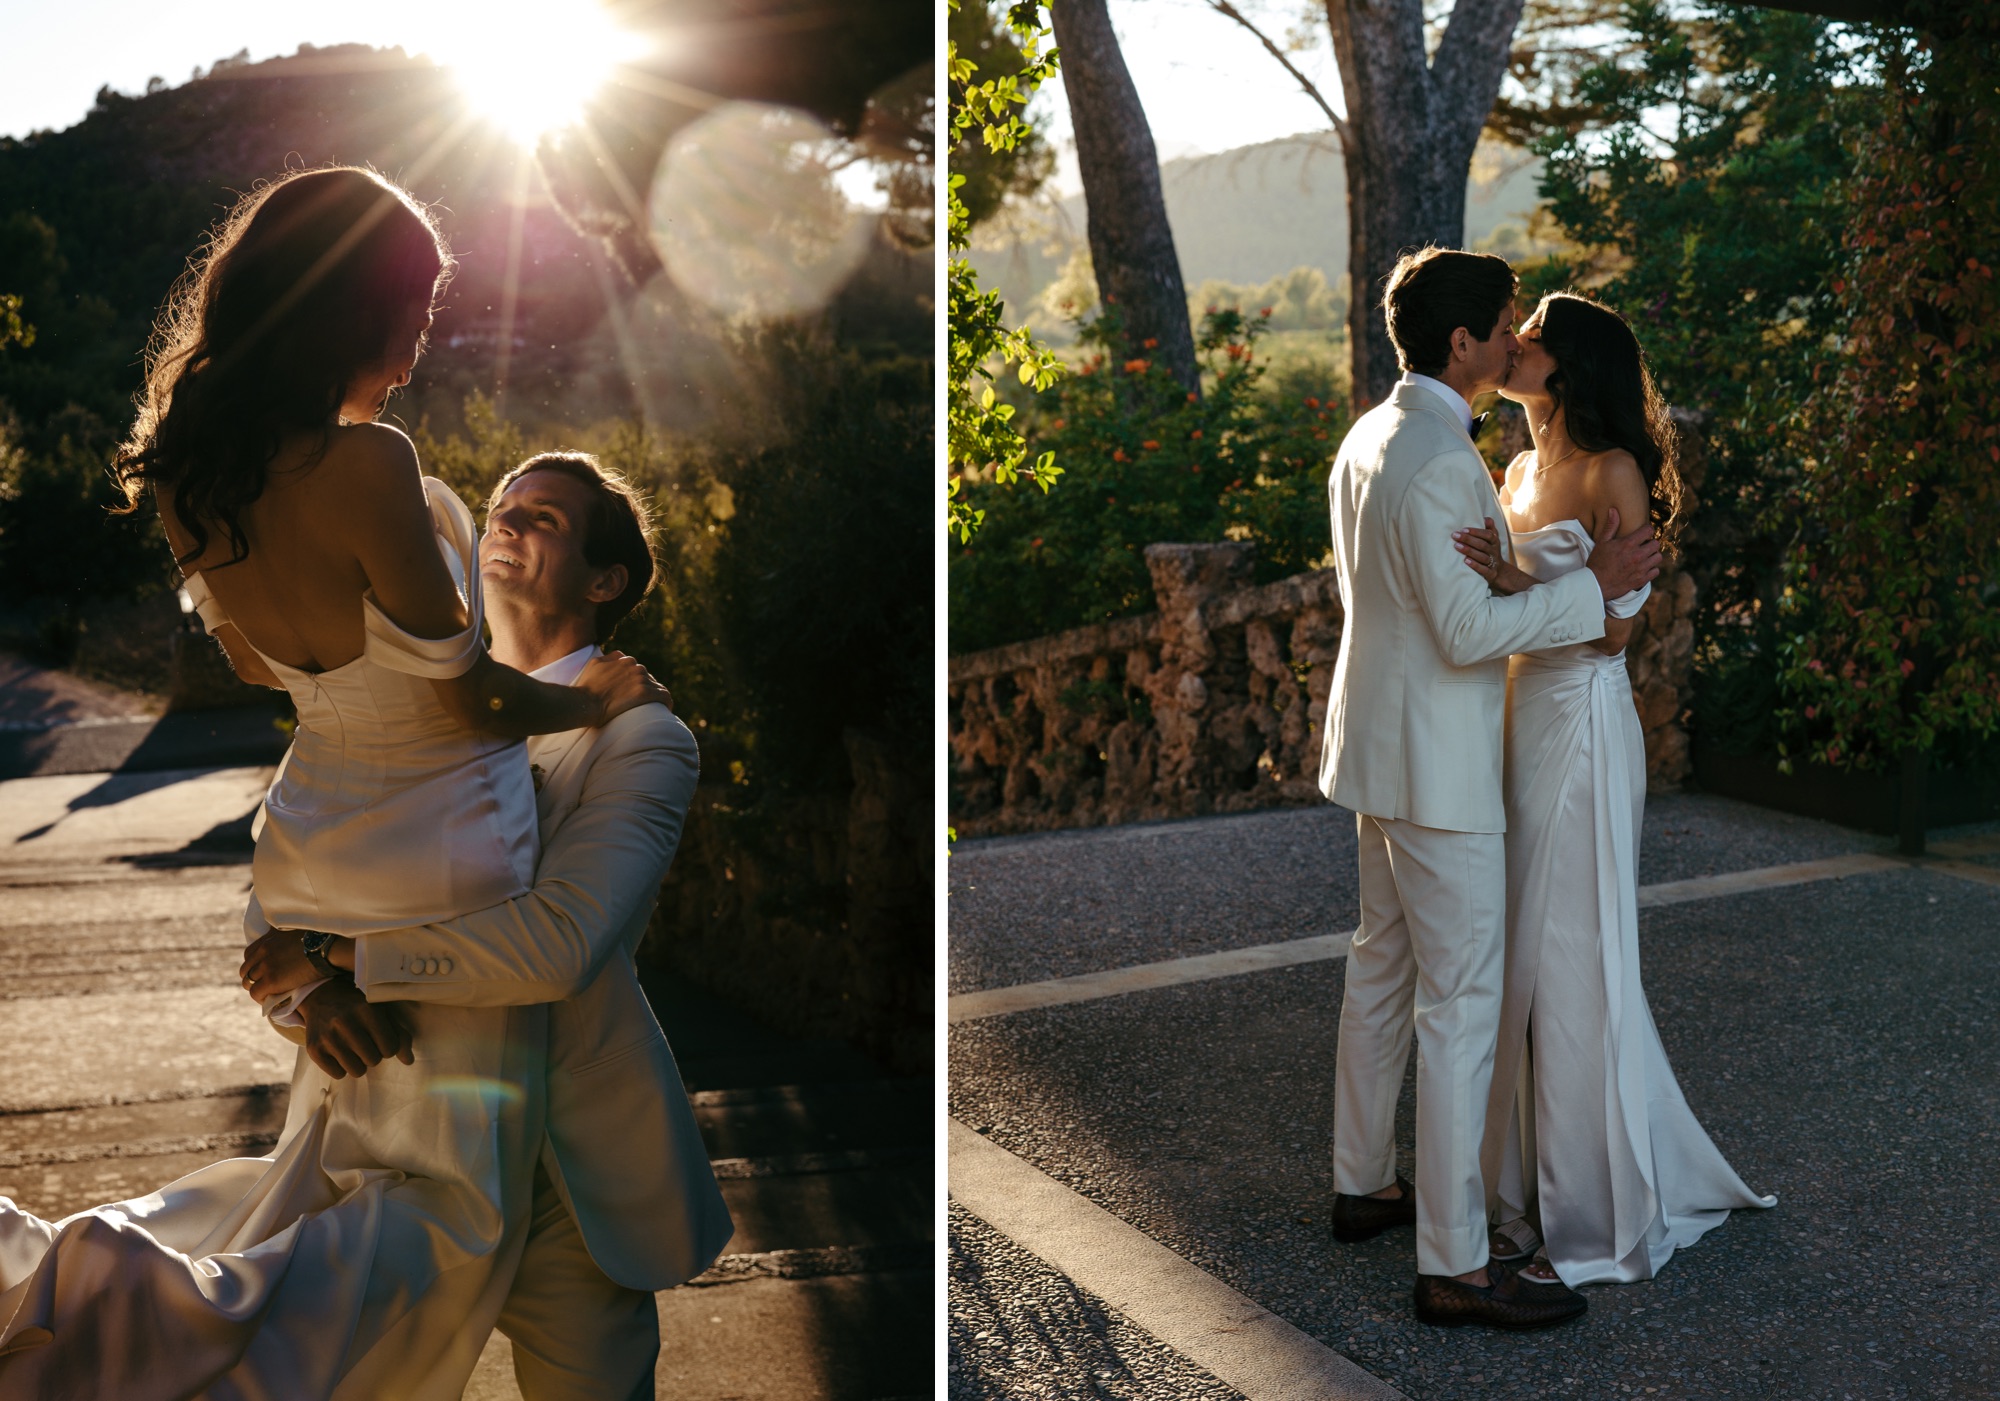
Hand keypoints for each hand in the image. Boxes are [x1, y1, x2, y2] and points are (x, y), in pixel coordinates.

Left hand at [240, 928, 313, 999]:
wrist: (326, 948)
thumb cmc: (319, 939)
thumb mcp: (297, 929)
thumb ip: (285, 932)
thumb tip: (286, 929)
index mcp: (268, 939)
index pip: (248, 955)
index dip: (253, 965)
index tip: (262, 972)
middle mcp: (263, 952)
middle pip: (246, 969)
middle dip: (252, 978)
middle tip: (264, 985)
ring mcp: (266, 966)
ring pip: (248, 982)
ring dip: (256, 989)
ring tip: (267, 994)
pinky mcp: (271, 980)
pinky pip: (256, 993)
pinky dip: (260, 998)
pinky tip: (270, 1000)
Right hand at [298, 979, 413, 1078]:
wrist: (321, 996)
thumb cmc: (358, 1006)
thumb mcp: (381, 1012)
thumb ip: (399, 1035)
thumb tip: (409, 1061)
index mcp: (367, 1010)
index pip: (390, 1048)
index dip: (388, 1046)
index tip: (380, 1038)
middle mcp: (345, 1022)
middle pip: (374, 1060)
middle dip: (373, 1054)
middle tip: (365, 1042)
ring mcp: (327, 1037)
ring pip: (357, 1070)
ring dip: (358, 1063)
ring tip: (353, 1048)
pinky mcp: (314, 1049)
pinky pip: (338, 1074)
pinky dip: (341, 1067)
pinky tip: (338, 1051)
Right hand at [576, 651, 671, 722]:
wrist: (585, 702)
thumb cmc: (587, 687)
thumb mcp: (595, 663)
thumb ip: (609, 657)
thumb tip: (620, 657)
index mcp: (626, 661)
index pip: (638, 670)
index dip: (638, 682)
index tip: (636, 692)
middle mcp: (636, 667)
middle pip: (648, 678)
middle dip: (646, 689)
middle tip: (643, 703)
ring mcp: (641, 680)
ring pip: (657, 687)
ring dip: (656, 696)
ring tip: (655, 708)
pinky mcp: (645, 693)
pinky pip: (664, 696)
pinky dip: (666, 702)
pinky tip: (666, 709)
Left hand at [1452, 518, 1539, 595]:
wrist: (1500, 572)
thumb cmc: (1491, 552)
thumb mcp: (1493, 540)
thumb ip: (1490, 528)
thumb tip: (1486, 518)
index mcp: (1494, 542)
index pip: (1487, 535)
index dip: (1476, 532)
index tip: (1463, 529)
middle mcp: (1494, 551)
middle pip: (1482, 545)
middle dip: (1468, 539)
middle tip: (1455, 535)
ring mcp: (1492, 563)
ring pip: (1482, 557)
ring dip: (1469, 551)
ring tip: (1457, 546)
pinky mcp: (1490, 574)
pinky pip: (1483, 570)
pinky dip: (1475, 566)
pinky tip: (1466, 561)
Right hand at [1584, 507, 1662, 601]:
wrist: (1596, 585)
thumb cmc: (1597, 562)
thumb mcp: (1602, 542)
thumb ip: (1611, 526)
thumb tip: (1613, 510)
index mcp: (1628, 544)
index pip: (1648, 531)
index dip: (1647, 530)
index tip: (1643, 533)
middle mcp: (1637, 555)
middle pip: (1656, 544)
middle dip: (1650, 543)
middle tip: (1643, 545)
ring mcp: (1641, 568)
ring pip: (1658, 557)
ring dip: (1652, 556)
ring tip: (1644, 556)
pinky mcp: (1642, 579)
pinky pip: (1656, 571)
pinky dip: (1652, 569)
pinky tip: (1643, 568)